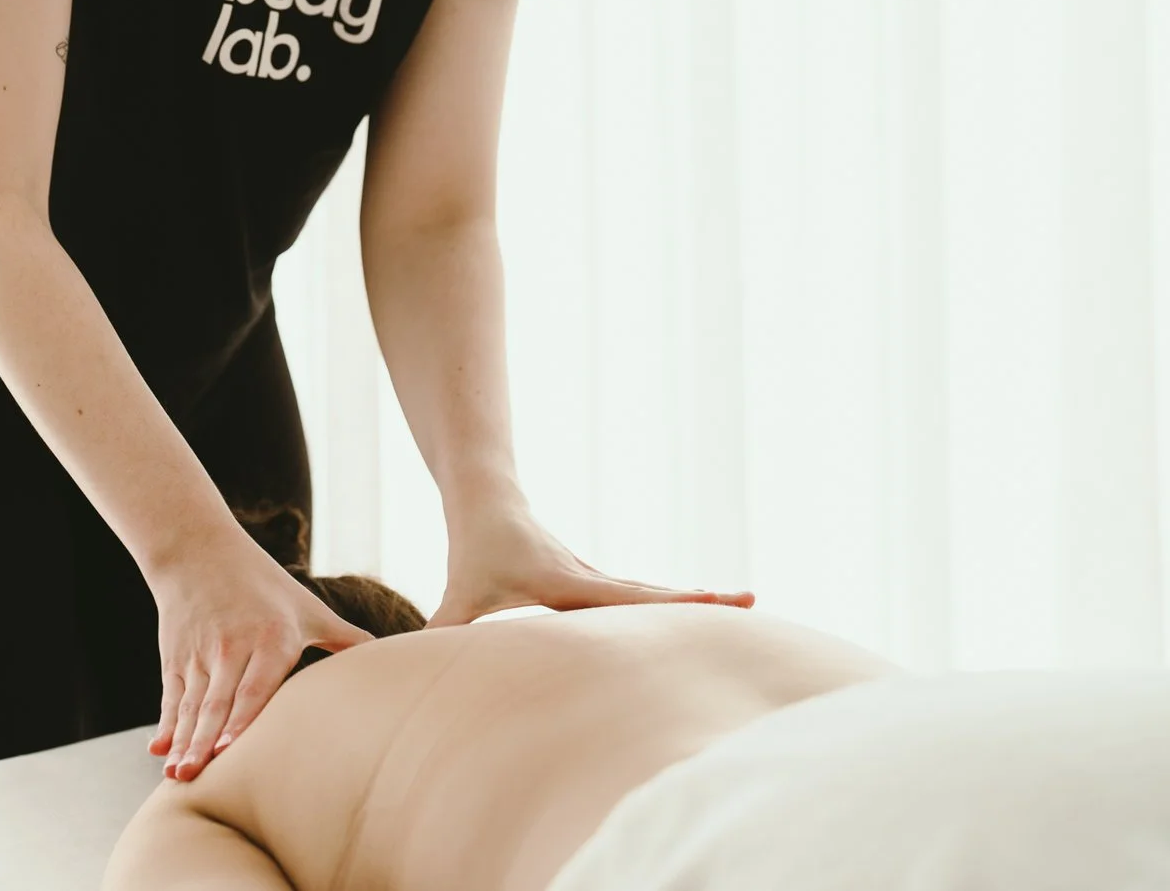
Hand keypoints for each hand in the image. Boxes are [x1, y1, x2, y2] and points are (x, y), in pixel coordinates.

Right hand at [142, 530, 374, 780]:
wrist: (198, 549)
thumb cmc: (263, 583)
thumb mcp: (307, 607)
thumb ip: (346, 640)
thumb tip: (399, 661)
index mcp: (269, 638)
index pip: (254, 687)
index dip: (241, 720)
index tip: (230, 751)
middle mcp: (231, 647)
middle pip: (217, 703)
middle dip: (204, 742)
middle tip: (194, 777)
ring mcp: (199, 653)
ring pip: (191, 706)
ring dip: (182, 742)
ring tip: (176, 775)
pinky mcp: (176, 656)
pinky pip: (171, 697)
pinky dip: (165, 725)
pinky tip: (158, 751)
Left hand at [425, 491, 753, 627]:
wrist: (486, 499)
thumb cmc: (474, 550)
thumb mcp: (459, 595)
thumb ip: (443, 632)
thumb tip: (415, 669)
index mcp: (570, 584)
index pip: (629, 599)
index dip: (670, 605)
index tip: (714, 602)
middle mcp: (593, 580)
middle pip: (656, 594)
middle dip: (704, 601)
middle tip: (754, 600)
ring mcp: (598, 580)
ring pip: (654, 594)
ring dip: (696, 602)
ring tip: (746, 606)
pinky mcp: (594, 583)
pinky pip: (641, 597)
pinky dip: (673, 605)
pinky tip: (698, 612)